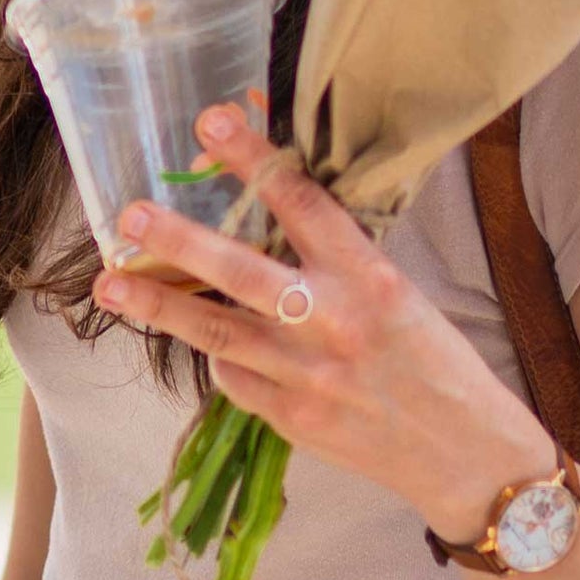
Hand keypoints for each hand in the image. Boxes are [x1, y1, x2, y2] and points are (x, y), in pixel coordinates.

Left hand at [95, 103, 552, 545]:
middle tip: (130, 217)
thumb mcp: (403, 297)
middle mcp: (335, 324)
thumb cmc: (438, 366)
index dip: (254, 160)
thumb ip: (338, 264)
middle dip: (179, 242)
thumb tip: (269, 217)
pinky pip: (233, 378)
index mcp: (372, 280)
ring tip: (109, 284)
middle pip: (241, 274)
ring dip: (157, 305)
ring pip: (215, 333)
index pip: (304, 204)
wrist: (470, 458)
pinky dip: (216, 356)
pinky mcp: (292, 419)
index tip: (213, 121)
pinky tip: (201, 342)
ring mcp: (308, 376)